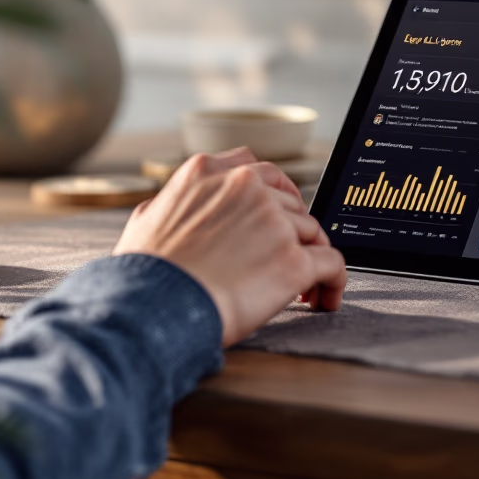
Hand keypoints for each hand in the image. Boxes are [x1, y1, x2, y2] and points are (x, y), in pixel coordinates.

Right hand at [113, 148, 346, 345]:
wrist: (152, 309)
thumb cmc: (144, 274)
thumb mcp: (146, 219)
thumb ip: (171, 203)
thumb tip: (170, 208)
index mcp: (208, 172)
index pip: (258, 169)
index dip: (274, 194)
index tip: (278, 213)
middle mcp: (245, 186)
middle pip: (290, 203)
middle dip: (292, 232)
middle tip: (288, 259)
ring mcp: (273, 221)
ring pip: (312, 232)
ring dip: (311, 258)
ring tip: (305, 289)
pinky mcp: (293, 260)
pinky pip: (332, 264)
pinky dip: (334, 282)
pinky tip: (325, 299)